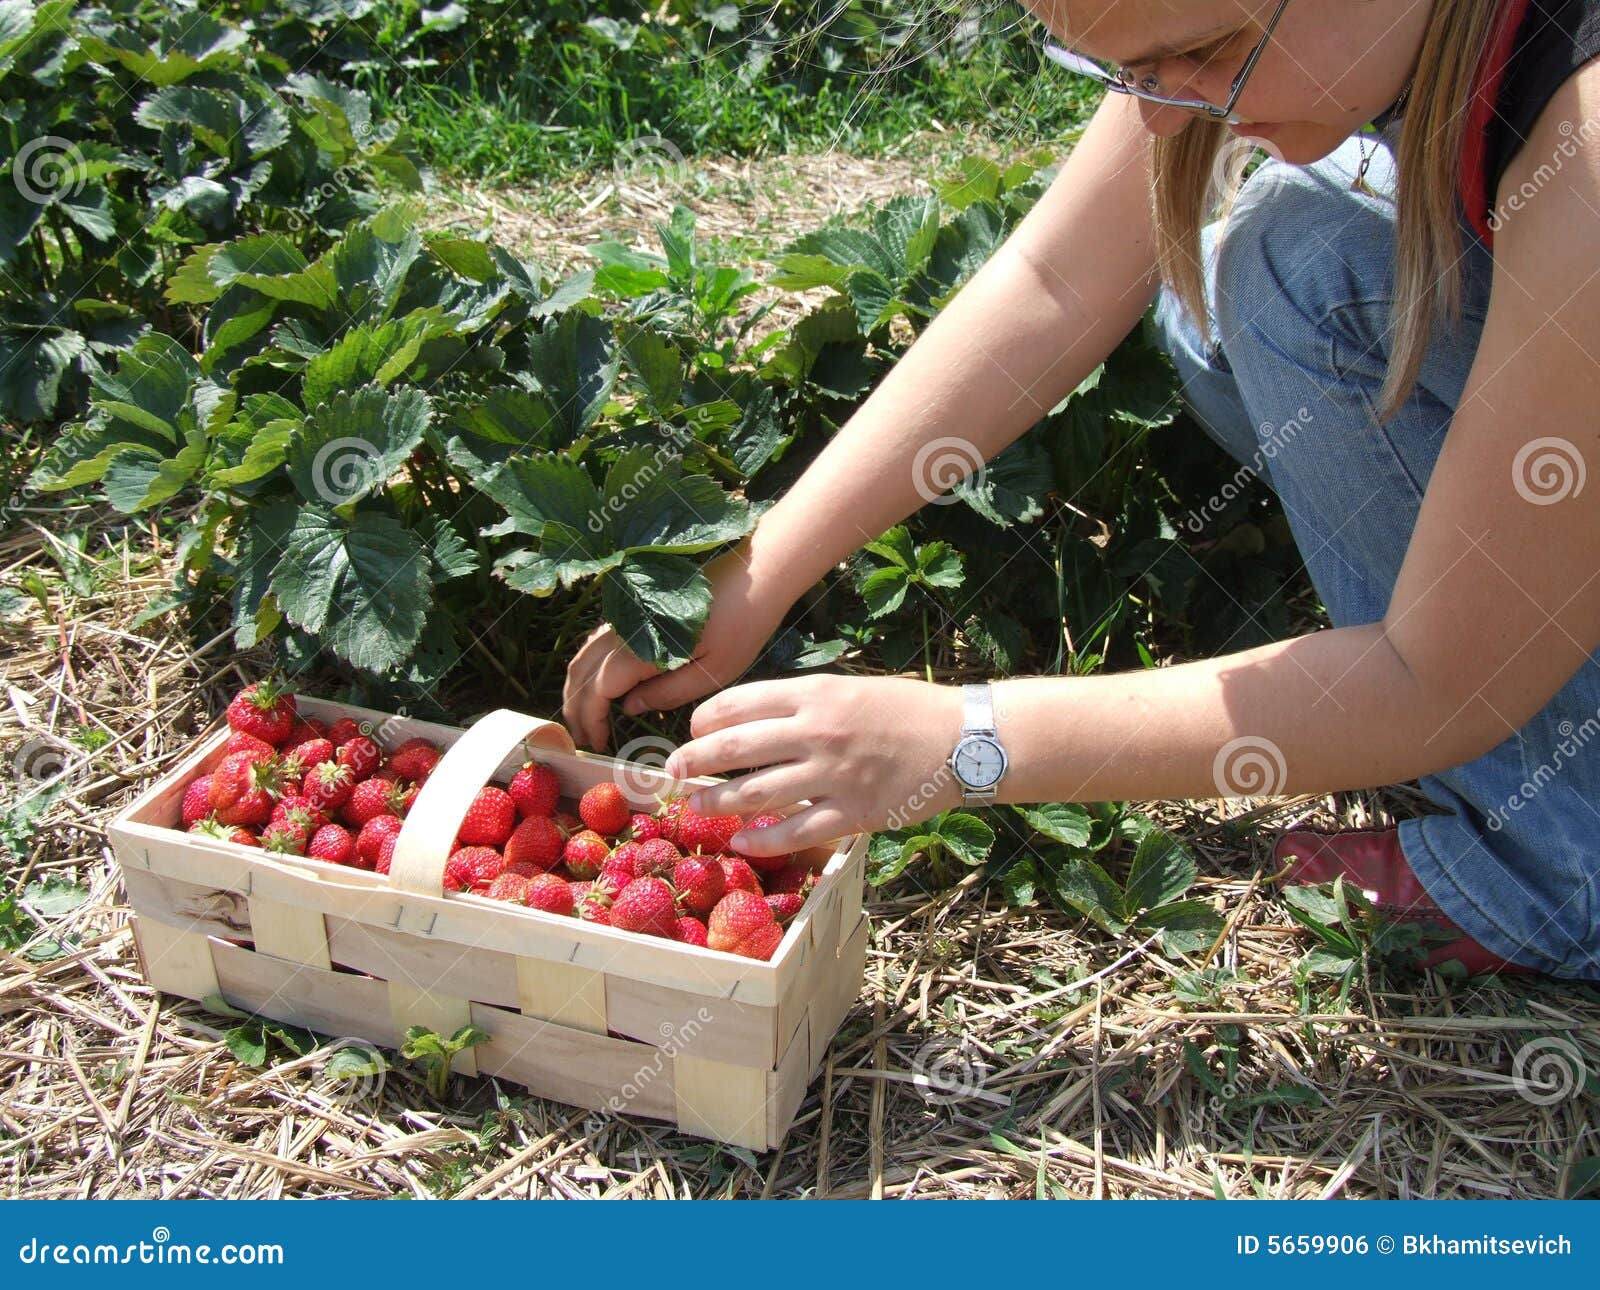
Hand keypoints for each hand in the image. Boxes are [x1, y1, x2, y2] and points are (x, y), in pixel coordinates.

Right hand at [561, 540, 792, 750]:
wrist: (755, 572)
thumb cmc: (743, 624)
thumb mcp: (713, 672)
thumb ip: (668, 692)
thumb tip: (630, 707)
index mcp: (643, 647)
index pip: (598, 689)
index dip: (591, 719)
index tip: (597, 744)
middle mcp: (625, 628)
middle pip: (581, 672)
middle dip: (575, 710)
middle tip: (583, 740)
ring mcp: (627, 615)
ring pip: (584, 654)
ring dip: (578, 688)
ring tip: (587, 719)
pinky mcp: (636, 608)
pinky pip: (598, 641)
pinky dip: (590, 668)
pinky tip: (602, 687)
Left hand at [661, 675, 964, 855]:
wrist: (965, 740)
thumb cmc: (906, 709)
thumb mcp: (850, 688)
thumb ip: (803, 703)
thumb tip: (751, 721)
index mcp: (815, 694)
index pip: (737, 703)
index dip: (704, 720)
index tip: (693, 731)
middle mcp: (817, 732)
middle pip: (733, 749)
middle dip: (691, 761)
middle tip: (670, 772)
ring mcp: (833, 776)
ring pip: (754, 794)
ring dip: (715, 803)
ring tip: (696, 807)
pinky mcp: (852, 813)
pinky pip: (794, 831)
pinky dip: (760, 839)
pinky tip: (741, 841)